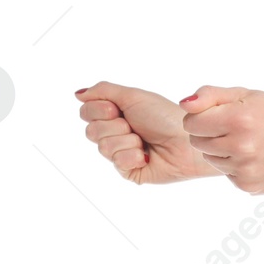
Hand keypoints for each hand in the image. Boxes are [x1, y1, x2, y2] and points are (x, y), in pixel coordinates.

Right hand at [76, 82, 218, 184]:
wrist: (186, 141)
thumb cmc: (164, 116)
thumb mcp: (131, 96)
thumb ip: (102, 91)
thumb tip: (77, 95)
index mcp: (114, 115)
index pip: (85, 113)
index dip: (98, 110)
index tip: (117, 109)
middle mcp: (116, 134)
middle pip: (90, 132)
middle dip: (113, 126)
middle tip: (133, 126)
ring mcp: (122, 154)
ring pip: (102, 148)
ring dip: (125, 140)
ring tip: (143, 141)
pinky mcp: (131, 172)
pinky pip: (117, 163)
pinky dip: (131, 156)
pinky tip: (145, 156)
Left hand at [179, 86, 263, 194]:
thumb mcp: (246, 94)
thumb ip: (211, 95)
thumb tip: (184, 104)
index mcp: (238, 119)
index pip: (192, 122)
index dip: (200, 116)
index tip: (216, 114)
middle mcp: (242, 147)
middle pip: (198, 142)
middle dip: (209, 133)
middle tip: (232, 128)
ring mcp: (246, 170)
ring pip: (211, 159)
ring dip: (221, 150)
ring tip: (245, 143)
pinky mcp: (249, 186)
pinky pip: (227, 174)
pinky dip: (235, 166)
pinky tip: (254, 158)